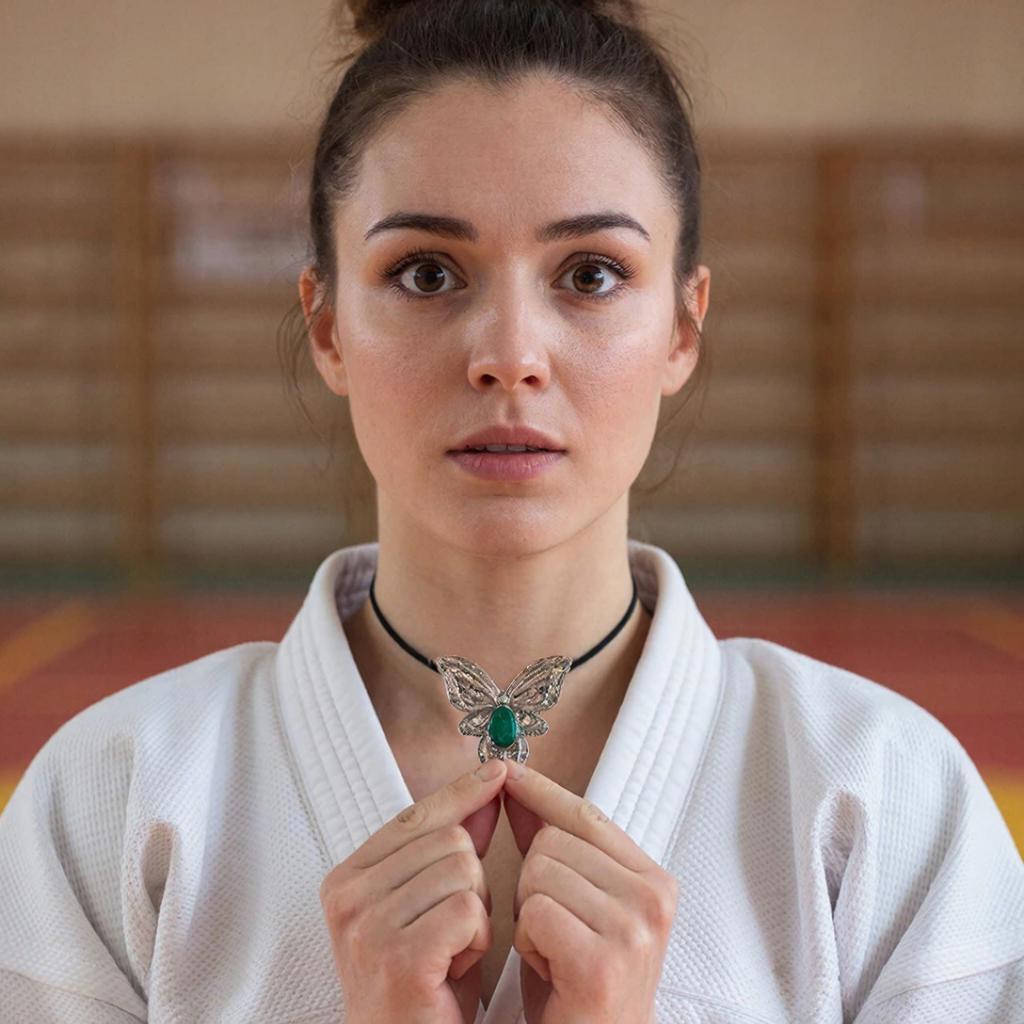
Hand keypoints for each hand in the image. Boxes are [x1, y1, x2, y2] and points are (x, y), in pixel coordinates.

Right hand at [319, 758, 507, 1023]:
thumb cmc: (422, 991)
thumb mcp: (434, 906)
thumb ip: (454, 847)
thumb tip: (487, 788)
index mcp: (346, 880)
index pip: (415, 816)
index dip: (462, 795)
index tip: (497, 772)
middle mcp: (348, 899)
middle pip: (448, 839)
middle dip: (471, 882)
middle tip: (450, 933)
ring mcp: (369, 928)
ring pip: (464, 870)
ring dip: (476, 913)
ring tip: (452, 951)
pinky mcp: (399, 958)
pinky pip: (468, 909)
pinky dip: (477, 938)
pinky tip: (457, 967)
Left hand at [501, 762, 677, 1023]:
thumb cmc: (579, 987)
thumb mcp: (570, 905)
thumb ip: (549, 846)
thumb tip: (516, 791)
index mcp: (652, 880)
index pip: (586, 814)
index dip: (542, 793)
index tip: (510, 772)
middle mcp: (652, 899)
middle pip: (552, 841)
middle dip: (533, 883)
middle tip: (554, 930)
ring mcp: (632, 930)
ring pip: (538, 873)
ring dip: (529, 915)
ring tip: (553, 950)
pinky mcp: (602, 962)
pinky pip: (535, 912)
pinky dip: (528, 942)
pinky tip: (550, 969)